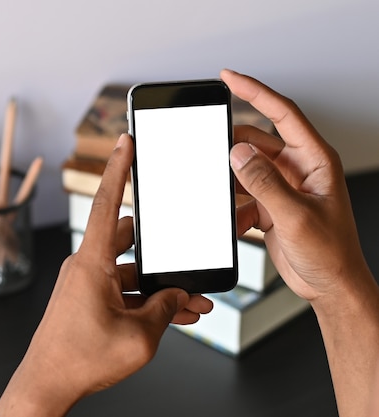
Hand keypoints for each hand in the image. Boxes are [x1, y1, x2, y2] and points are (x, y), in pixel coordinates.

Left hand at [0, 133, 212, 416]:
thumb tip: (178, 295)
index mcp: (91, 263)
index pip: (106, 202)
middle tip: (187, 259)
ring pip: (131, 272)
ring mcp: (84, 284)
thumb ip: (165, 309)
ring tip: (193, 302)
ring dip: (160, 285)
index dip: (118, 168)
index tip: (125, 141)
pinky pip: (122, 290)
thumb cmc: (79, 360)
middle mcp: (85, 267)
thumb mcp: (140, 336)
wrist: (46, 386)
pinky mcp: (86, 301)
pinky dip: (146, 299)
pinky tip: (173, 314)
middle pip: (131, 242)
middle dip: (164, 252)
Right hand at [222, 69, 371, 303]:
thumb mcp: (296, 216)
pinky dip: (234, 208)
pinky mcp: (269, 206)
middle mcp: (297, 168)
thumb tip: (238, 153)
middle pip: (254, 141)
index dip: (254, 91)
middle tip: (208, 150)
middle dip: (231, 147)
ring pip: (243, 170)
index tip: (228, 78)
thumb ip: (265, 183)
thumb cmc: (331, 253)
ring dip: (230, 182)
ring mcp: (281, 187)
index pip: (282, 113)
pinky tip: (237, 222)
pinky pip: (241, 196)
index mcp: (314, 160)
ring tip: (221, 194)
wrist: (330, 286)